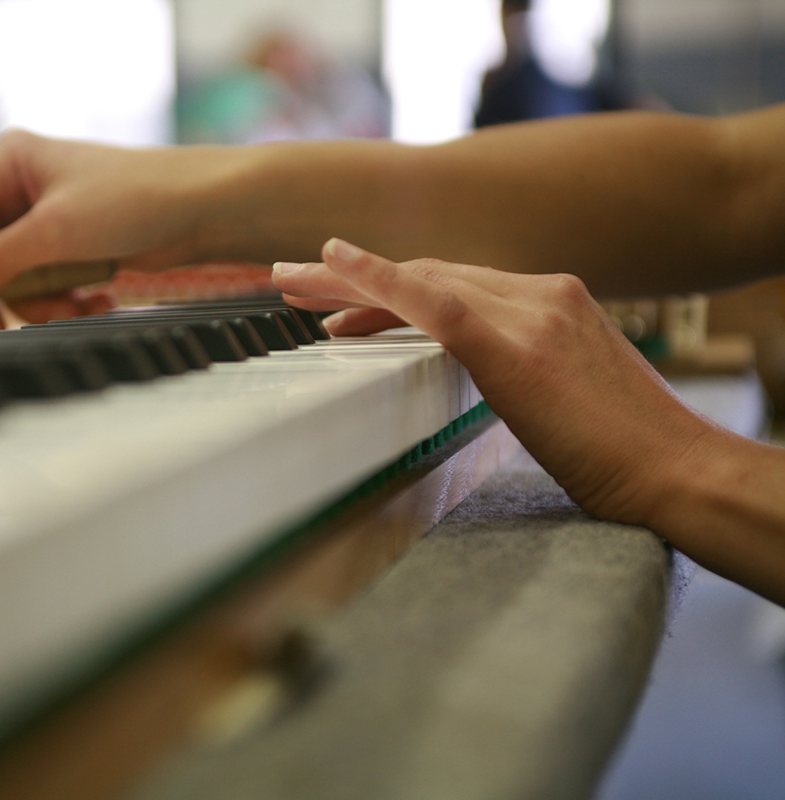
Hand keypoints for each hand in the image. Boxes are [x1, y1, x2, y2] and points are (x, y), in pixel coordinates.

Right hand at [0, 129, 240, 326]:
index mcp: (7, 162)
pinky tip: (97, 297)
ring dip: (40, 303)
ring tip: (77, 303)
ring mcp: (47, 218)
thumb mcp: (55, 234)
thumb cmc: (135, 200)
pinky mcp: (72, 244)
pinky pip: (45, 283)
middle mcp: (21, 187)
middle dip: (1, 294)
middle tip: (4, 325)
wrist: (204, 210)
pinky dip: (65, 299)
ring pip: (13, 279)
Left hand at [272, 239, 721, 525]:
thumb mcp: (568, 395)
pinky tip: (334, 265)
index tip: (346, 304)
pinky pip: (432, 300)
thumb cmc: (627, 452)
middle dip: (355, 280)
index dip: (392, 289)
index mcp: (553, 302)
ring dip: (347, 282)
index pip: (454, 285)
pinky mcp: (516, 344)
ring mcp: (530, 312)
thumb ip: (523, 372)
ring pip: (421, 281)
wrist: (677, 471)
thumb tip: (485, 381)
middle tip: (296, 282)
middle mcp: (540, 293)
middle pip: (428, 275)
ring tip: (291, 286)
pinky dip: (378, 278)